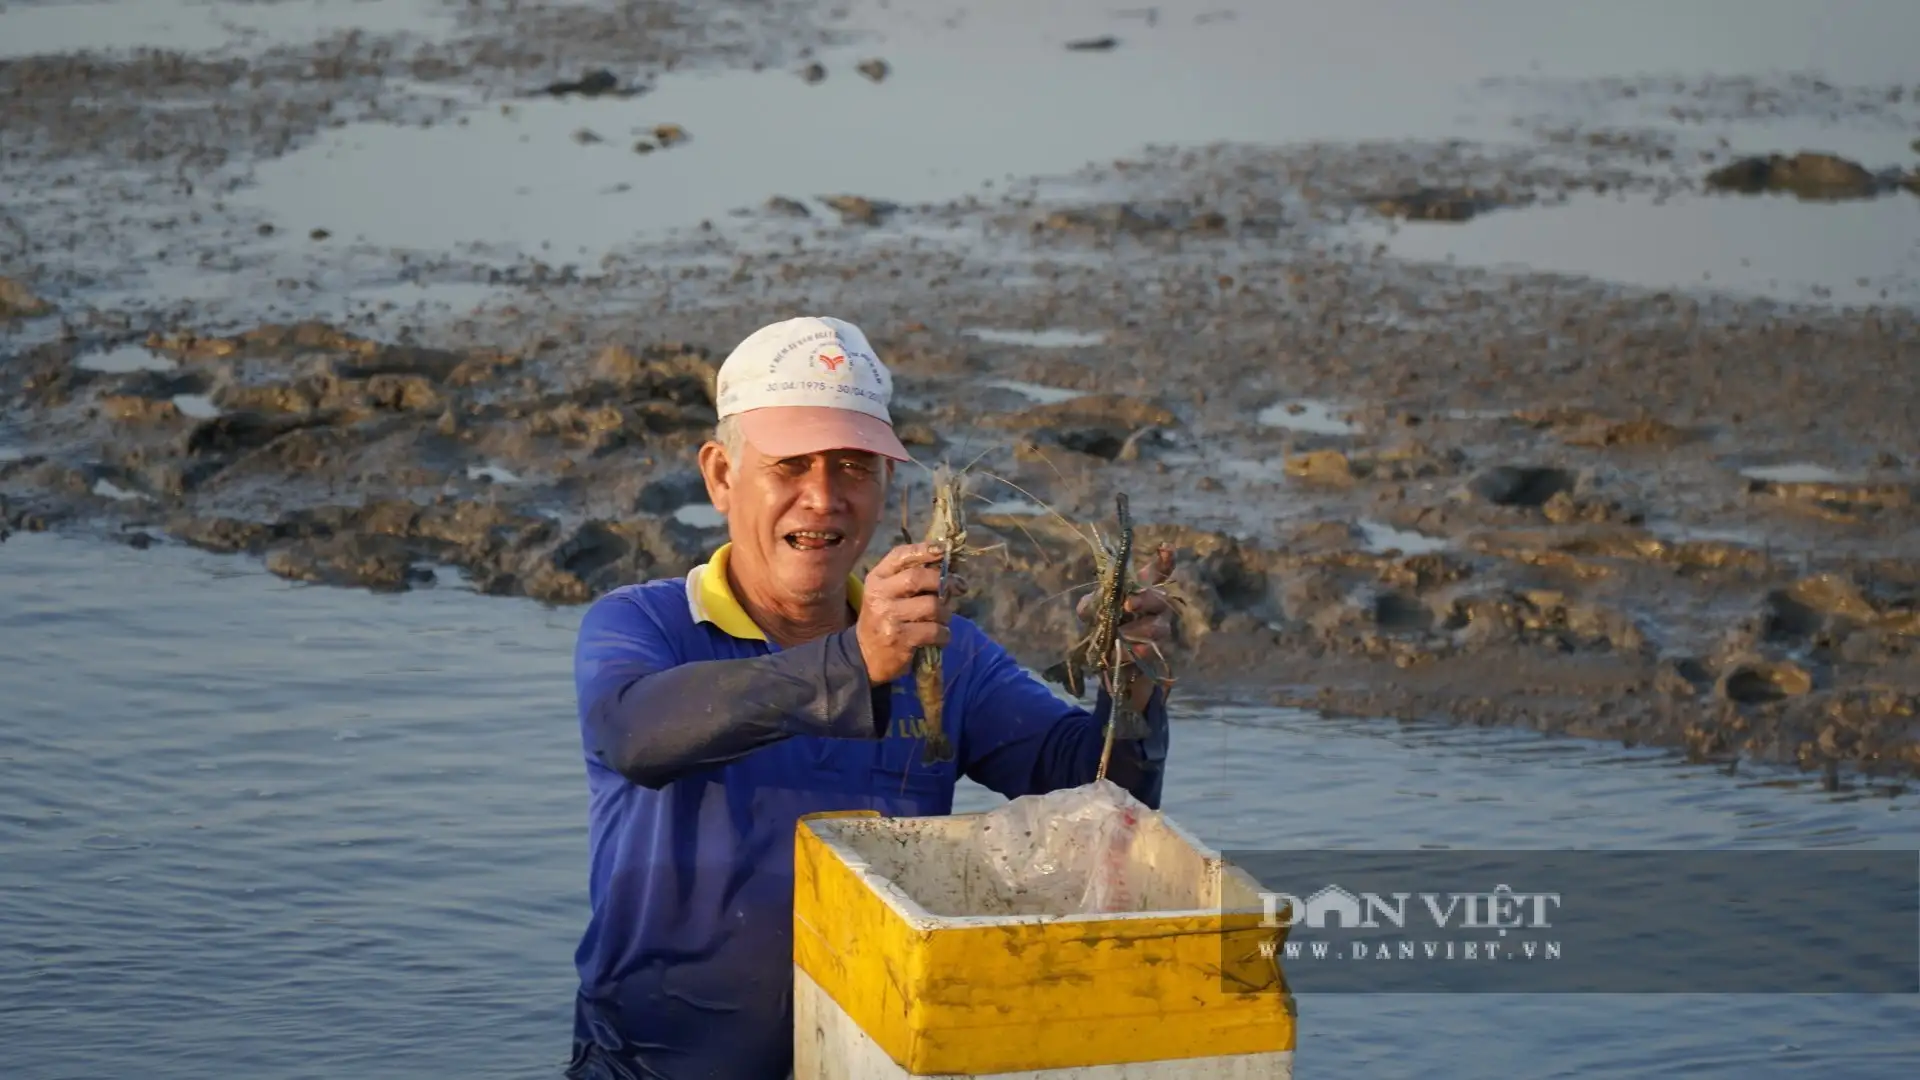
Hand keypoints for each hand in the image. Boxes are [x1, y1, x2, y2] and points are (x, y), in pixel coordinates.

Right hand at [856, 543, 964, 684]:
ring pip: (932, 606)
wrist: (865, 655)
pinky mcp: (900, 639)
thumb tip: (949, 568)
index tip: (943, 549)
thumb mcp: (887, 594)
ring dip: (946, 613)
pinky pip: (934, 631)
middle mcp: (880, 594)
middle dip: (943, 582)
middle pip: (918, 578)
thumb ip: (910, 578)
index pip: (900, 555)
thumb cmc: (884, 618)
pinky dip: (944, 634)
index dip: (924, 549)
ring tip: (943, 619)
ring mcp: (889, 617)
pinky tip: (940, 636)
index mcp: (877, 578)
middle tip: (958, 587)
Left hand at [1075, 543, 1178, 706]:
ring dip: (1137, 630)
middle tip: (1128, 605)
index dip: (1165, 560)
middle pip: (1160, 598)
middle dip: (1145, 600)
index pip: (1159, 572)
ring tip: (1120, 634)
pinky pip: (1153, 651)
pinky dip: (1138, 651)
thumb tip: (1098, 604)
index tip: (1166, 547)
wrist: (1106, 657)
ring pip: (1158, 627)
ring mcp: (1159, 629)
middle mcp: (1156, 607)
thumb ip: (1093, 603)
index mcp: (1141, 590)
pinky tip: (1129, 652)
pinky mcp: (1157, 652)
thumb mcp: (1091, 610)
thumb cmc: (1104, 623)